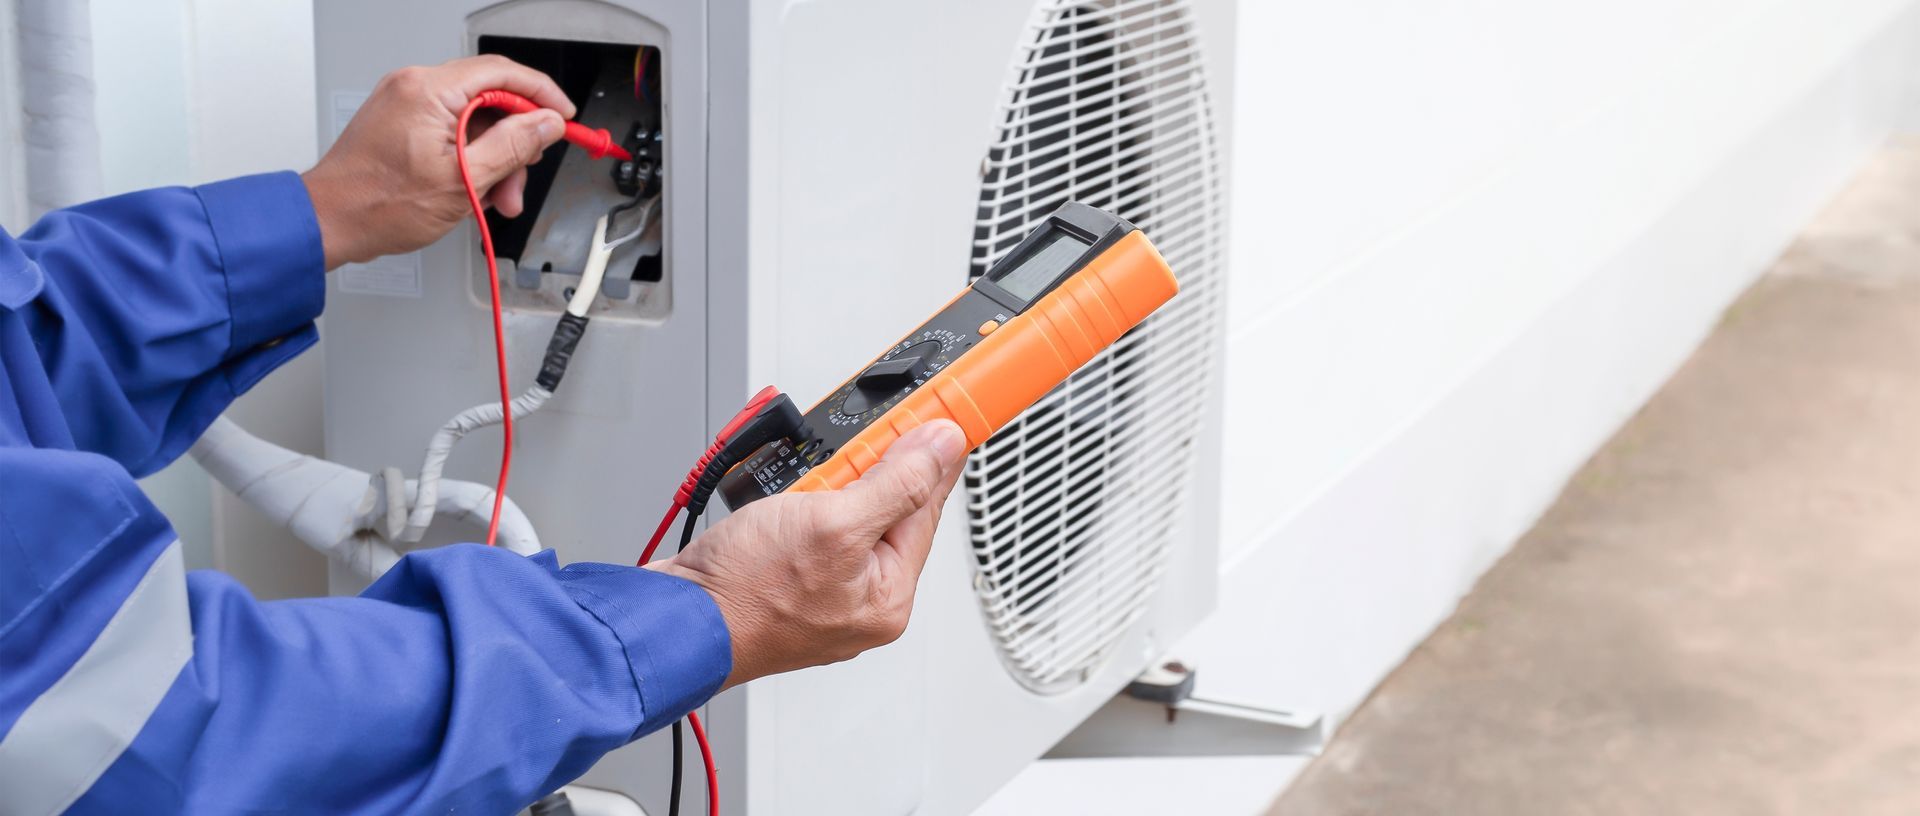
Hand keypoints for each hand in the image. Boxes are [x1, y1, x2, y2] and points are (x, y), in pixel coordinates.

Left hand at [301, 56, 576, 268]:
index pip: (503, 72)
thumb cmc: (378, 205)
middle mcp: (415, 86)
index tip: (563, 118)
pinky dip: (470, 157)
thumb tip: (546, 123)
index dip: (541, 95)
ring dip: (494, 157)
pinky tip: (472, 189)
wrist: (330, 221)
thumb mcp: (463, 181)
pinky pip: (452, 129)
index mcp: (429, 91)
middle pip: (491, 99)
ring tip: (495, 197)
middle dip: (515, 141)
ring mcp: (406, 102)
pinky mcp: (402, 120)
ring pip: (474, 119)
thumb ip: (512, 146)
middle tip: (521, 178)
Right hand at [649, 421, 968, 688]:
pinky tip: (778, 503)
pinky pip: (809, 526)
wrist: (673, 620)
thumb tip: (941, 448)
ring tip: (795, 494)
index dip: (929, 455)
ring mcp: (823, 592)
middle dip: (861, 473)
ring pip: (843, 512)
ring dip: (822, 486)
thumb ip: (897, 483)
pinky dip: (797, 503)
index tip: (938, 416)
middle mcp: (861, 600)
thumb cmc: (743, 593)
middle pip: (887, 508)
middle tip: (836, 462)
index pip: (926, 507)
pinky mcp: (788, 579)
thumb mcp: (833, 524)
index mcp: (888, 596)